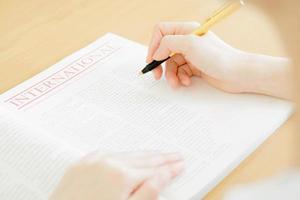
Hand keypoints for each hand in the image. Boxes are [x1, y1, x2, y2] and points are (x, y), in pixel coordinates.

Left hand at [50, 152, 183, 199]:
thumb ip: (148, 192)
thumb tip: (165, 175)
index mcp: (122, 176)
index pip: (154, 169)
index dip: (170, 167)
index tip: (181, 163)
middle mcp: (108, 163)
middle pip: (142, 158)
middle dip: (161, 157)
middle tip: (175, 155)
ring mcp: (92, 162)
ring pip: (124, 153)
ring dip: (142, 154)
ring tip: (155, 154)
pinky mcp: (79, 165)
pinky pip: (103, 153)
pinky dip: (117, 154)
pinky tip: (123, 154)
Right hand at [147, 22, 247, 92]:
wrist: (236, 73)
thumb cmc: (218, 56)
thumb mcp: (189, 44)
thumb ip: (168, 44)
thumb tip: (156, 52)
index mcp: (185, 30)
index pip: (161, 32)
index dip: (153, 45)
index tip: (152, 60)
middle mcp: (187, 41)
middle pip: (164, 50)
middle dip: (160, 64)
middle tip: (156, 75)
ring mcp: (191, 54)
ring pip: (171, 64)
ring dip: (171, 75)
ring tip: (176, 83)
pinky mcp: (195, 67)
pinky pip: (180, 72)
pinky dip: (180, 78)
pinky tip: (187, 81)